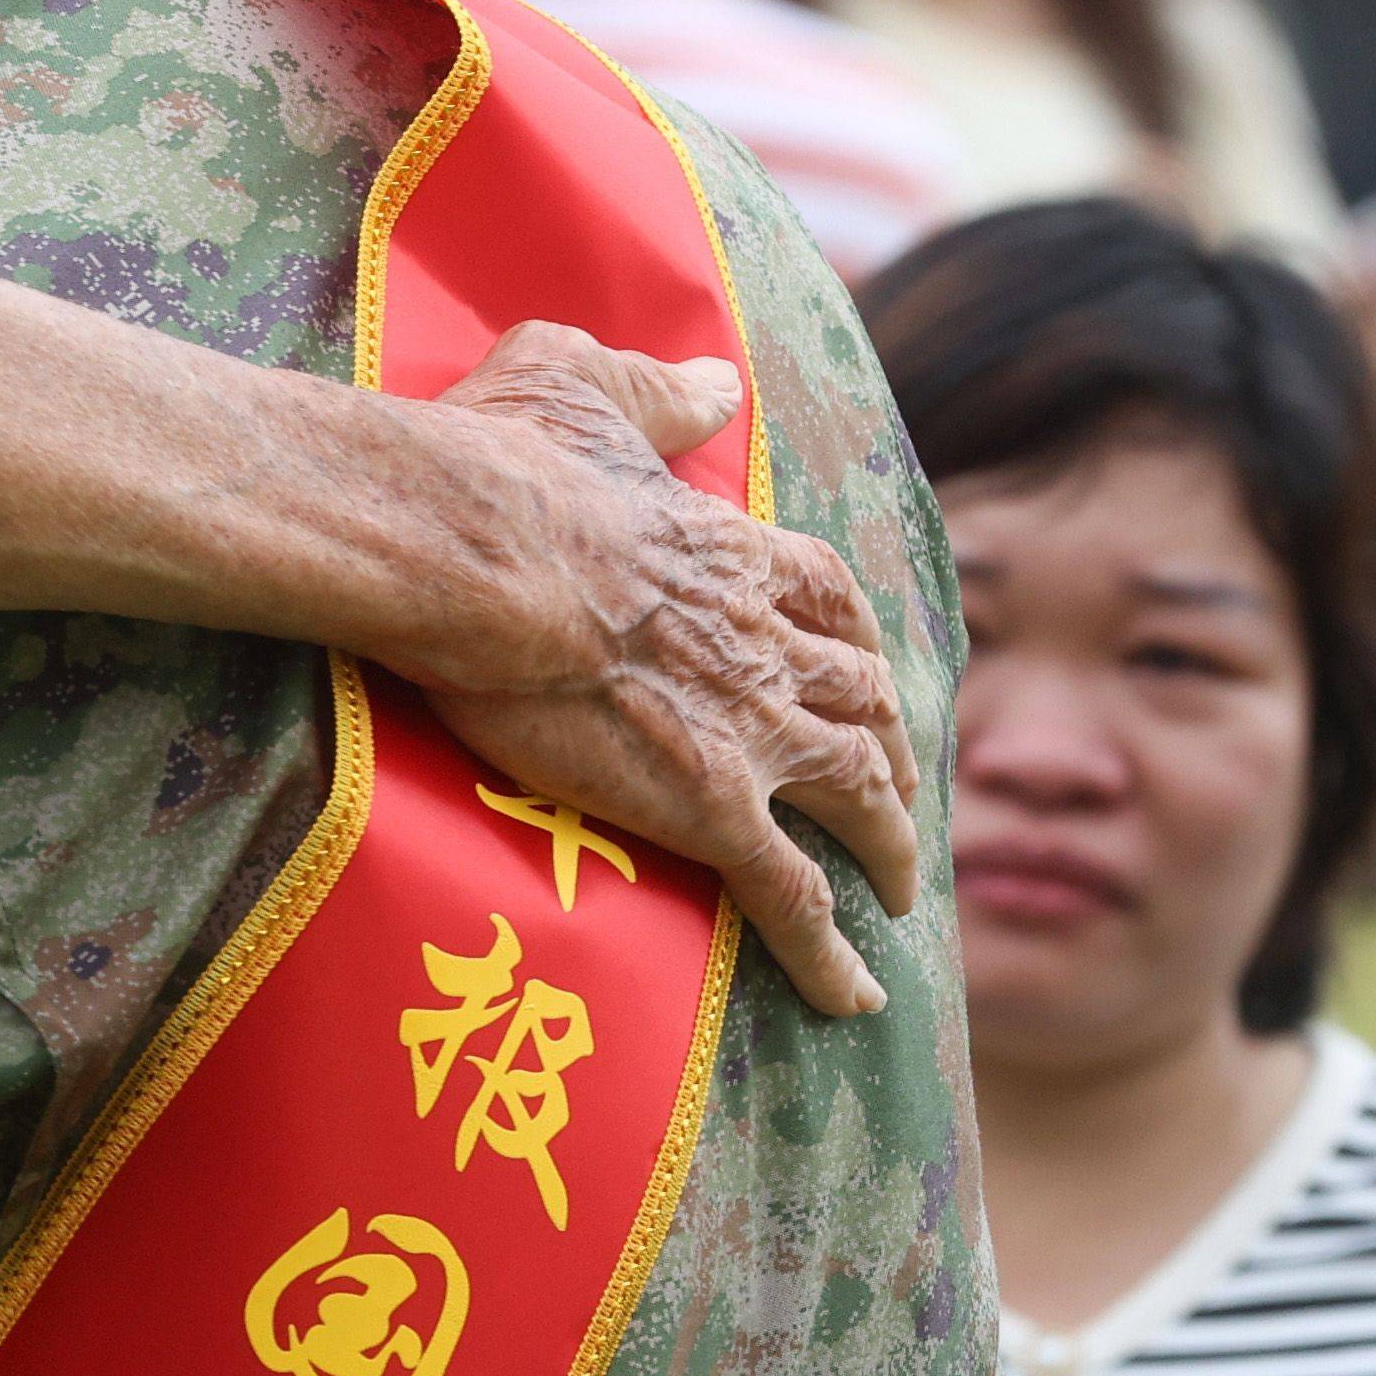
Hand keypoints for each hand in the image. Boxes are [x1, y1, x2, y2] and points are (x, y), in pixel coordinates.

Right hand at [390, 322, 921, 1020]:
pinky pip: (794, 898)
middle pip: (862, 699)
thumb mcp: (581, 381)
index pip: (827, 597)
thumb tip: (718, 378)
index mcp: (735, 550)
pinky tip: (855, 997)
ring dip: (889, 847)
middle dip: (890, 745)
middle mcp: (768, 642)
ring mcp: (751, 729)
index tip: (864, 666)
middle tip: (898, 788)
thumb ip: (660, 392)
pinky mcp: (712, 806)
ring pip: (857, 796)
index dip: (851, 639)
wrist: (476, 550)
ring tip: (899, 896)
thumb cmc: (504, 461)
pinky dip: (831, 954)